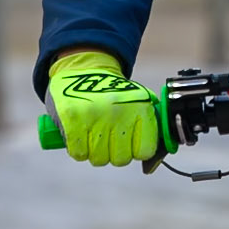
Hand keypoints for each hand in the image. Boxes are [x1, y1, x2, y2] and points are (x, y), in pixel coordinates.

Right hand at [45, 49, 160, 166]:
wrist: (84, 69)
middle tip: (109, 141)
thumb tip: (155, 158)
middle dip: (114, 154)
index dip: (136, 152)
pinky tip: (81, 138)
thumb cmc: (114, 92)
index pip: (145, 151)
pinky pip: (79, 153)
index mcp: (140, 109)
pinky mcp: (73, 118)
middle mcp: (119, 113)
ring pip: (99, 159)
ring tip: (94, 137)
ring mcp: (95, 116)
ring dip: (95, 153)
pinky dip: (79, 150)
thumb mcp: (141, 101)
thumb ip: (151, 125)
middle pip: (120, 159)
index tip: (130, 145)